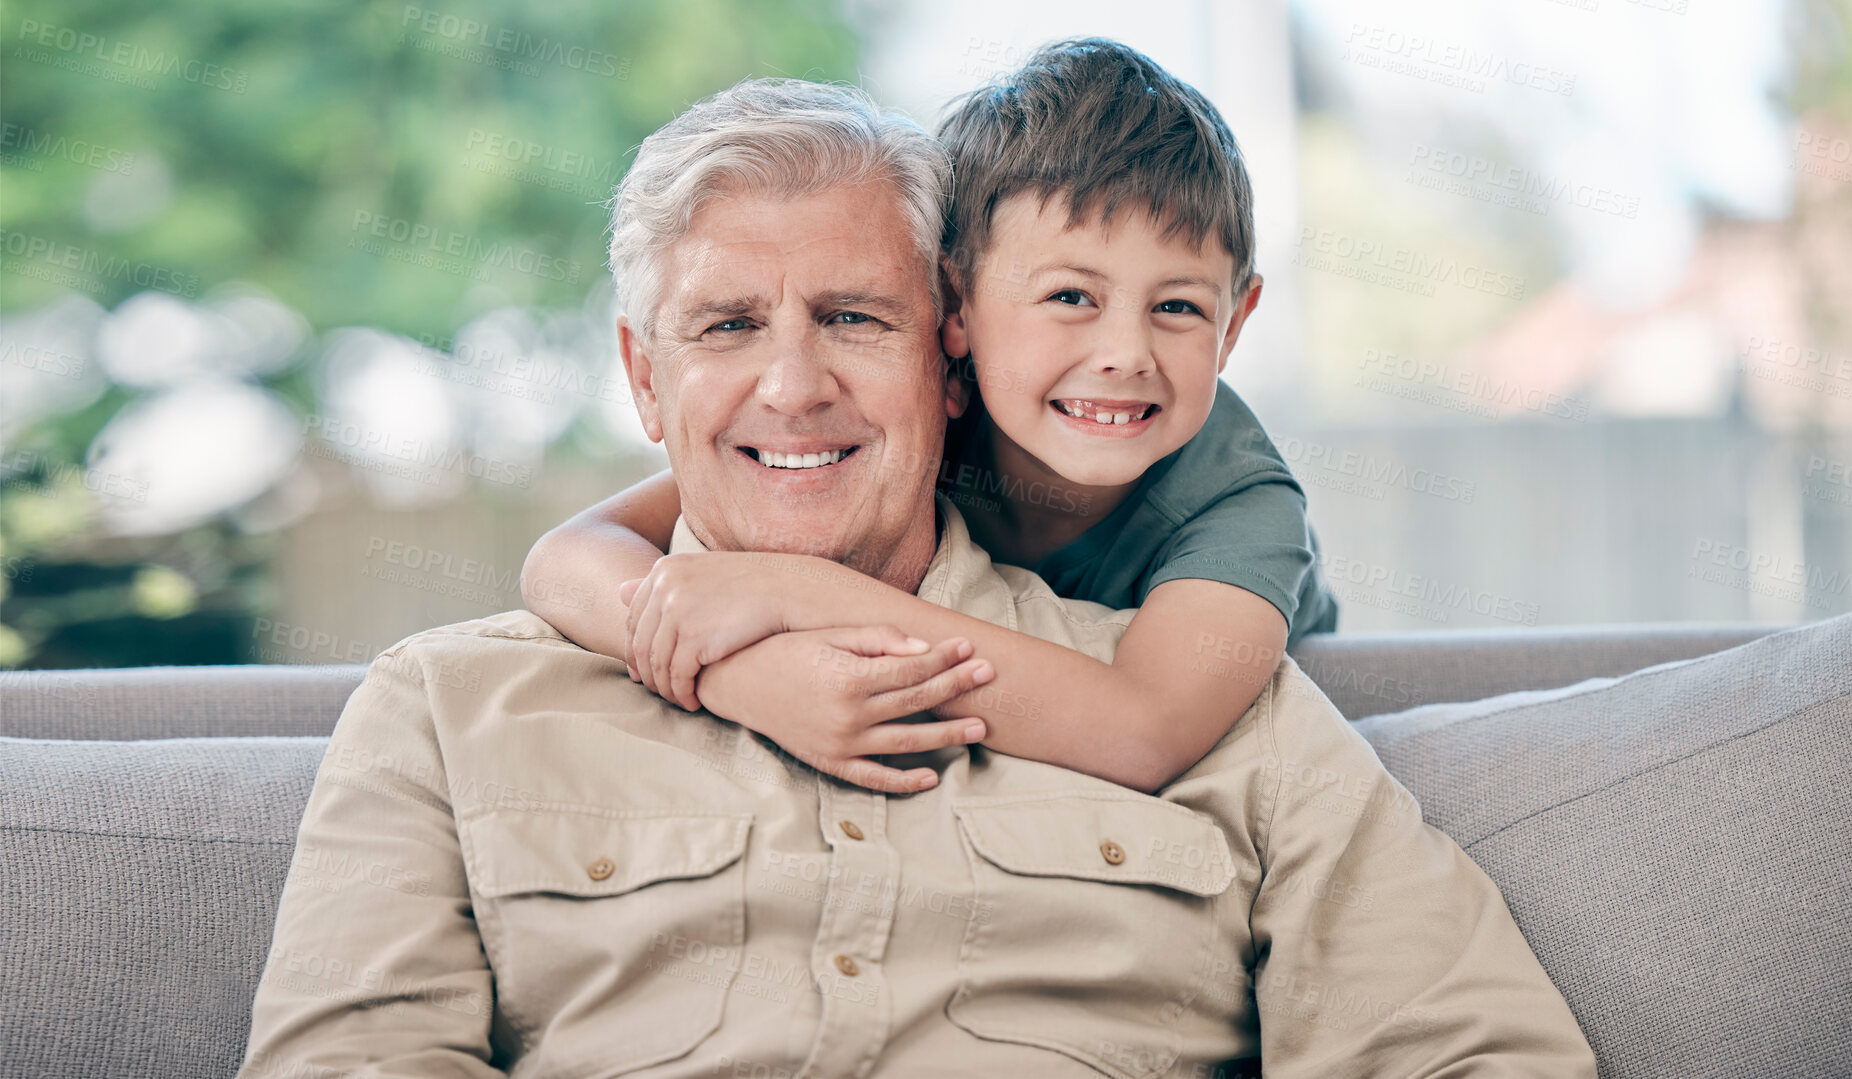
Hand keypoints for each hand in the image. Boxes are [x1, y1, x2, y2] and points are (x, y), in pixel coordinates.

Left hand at [620, 552, 796, 710]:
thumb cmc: (750, 584)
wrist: (789, 590)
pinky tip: (693, 702)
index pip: (635, 618)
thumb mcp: (700, 574)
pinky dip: (682, 694)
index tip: (643, 670)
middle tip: (657, 691)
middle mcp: (665, 588)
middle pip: (641, 643)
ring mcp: (677, 612)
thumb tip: (618, 591)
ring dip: (666, 689)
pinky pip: (677, 676)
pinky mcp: (694, 638)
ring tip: (679, 700)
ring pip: (657, 664)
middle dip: (647, 673)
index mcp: (664, 570)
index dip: (635, 648)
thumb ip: (662, 585)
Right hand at [694, 625, 995, 793]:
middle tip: (990, 677)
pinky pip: (874, 778)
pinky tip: (932, 776)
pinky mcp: (831, 763)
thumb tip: (921, 648)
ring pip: (906, 742)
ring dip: (947, 736)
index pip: (912, 670)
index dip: (945, 658)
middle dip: (957, 688)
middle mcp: (849, 716)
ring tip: (979, 728)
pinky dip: (904, 780)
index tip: (970, 648)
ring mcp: (841, 744)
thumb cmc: (785, 652)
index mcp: (849, 678)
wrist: (739, 686)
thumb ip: (876, 640)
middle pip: (917, 703)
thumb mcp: (828, 635)